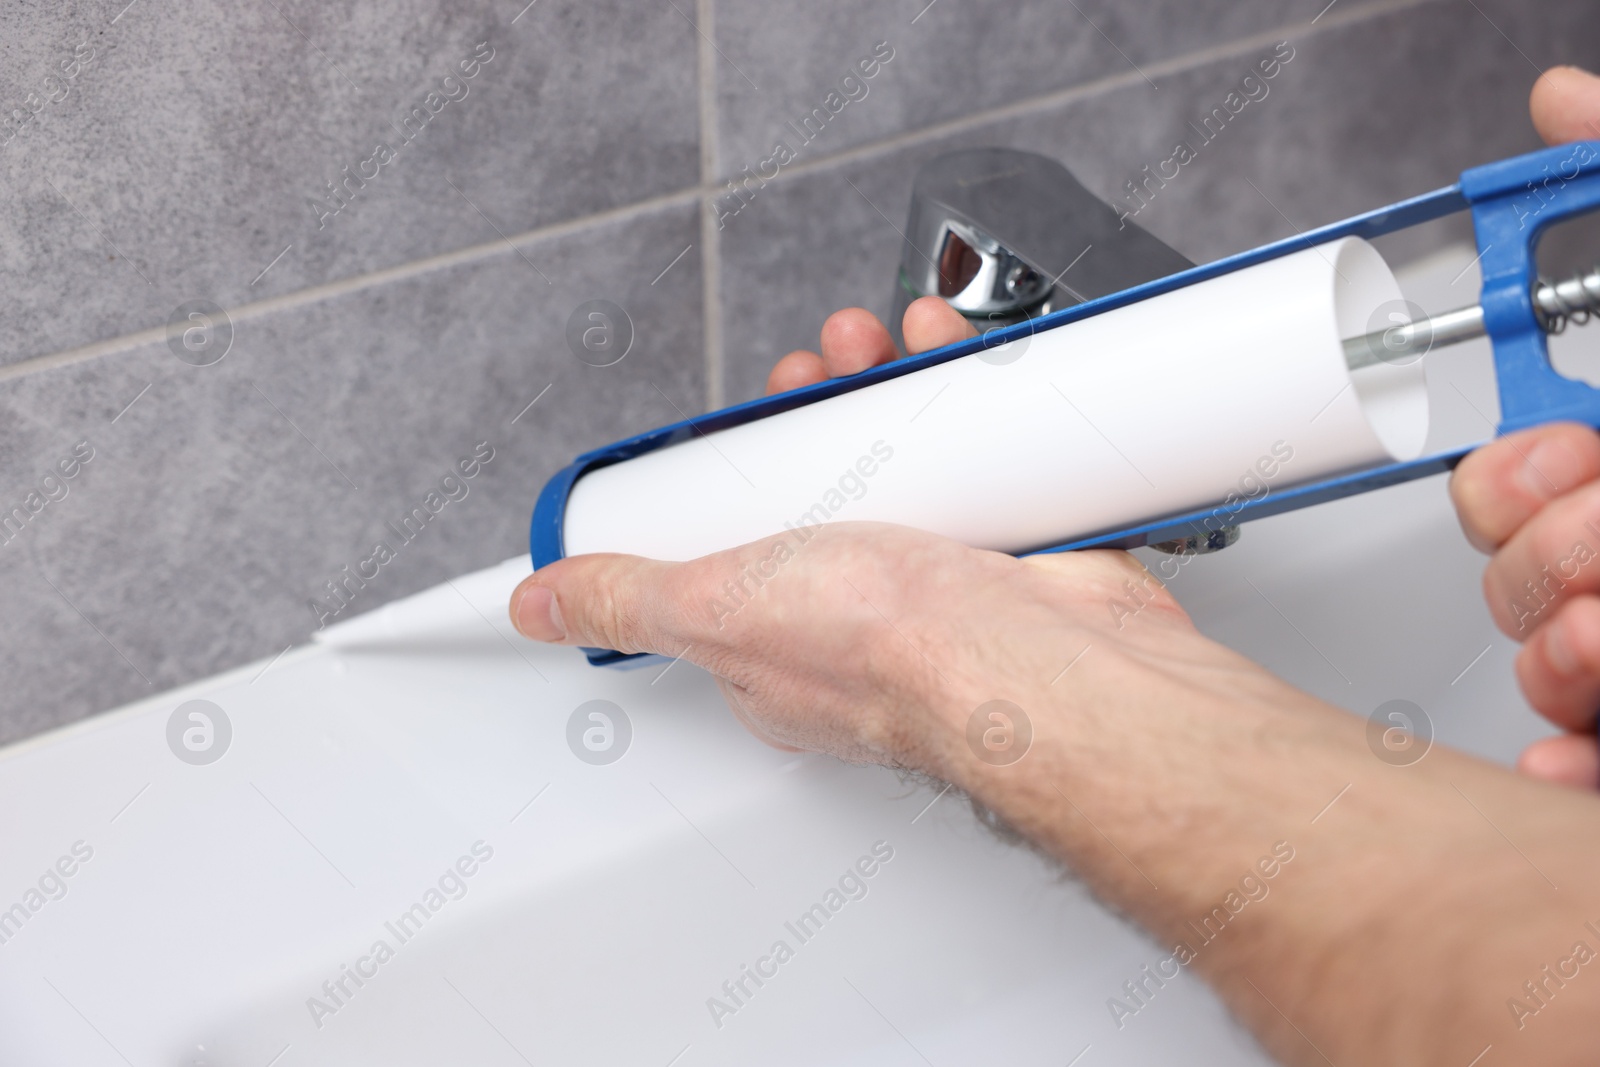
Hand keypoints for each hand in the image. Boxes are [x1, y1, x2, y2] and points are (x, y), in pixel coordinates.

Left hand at [512, 294, 1235, 772]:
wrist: (1046, 663)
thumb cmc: (896, 658)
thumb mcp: (717, 608)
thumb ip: (626, 599)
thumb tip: (540, 605)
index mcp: (778, 649)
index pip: (739, 549)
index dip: (742, 469)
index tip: (755, 410)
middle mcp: (862, 623)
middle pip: (828, 491)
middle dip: (818, 407)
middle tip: (819, 364)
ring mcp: (946, 584)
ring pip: (907, 467)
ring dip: (886, 389)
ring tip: (879, 342)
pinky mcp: (1016, 551)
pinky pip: (983, 459)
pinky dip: (967, 396)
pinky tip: (952, 357)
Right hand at [1447, 66, 1599, 789]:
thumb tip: (1564, 99)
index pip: (1511, 486)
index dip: (1514, 477)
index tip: (1571, 461)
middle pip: (1511, 580)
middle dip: (1543, 561)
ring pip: (1542, 665)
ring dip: (1559, 654)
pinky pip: (1592, 761)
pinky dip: (1574, 767)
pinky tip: (1568, 760)